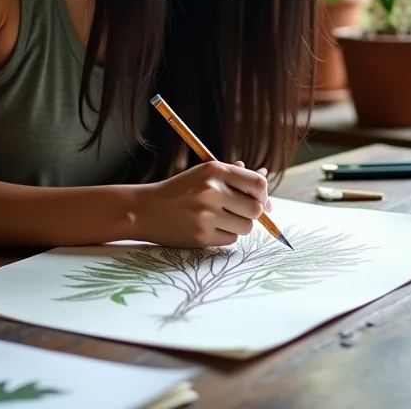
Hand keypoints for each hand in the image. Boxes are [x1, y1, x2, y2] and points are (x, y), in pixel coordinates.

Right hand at [135, 160, 268, 247]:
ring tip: (222, 218)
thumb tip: (264, 177)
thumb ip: (233, 174)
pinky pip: (231, 239)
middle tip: (238, 210)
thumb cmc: (179, 190)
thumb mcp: (203, 173)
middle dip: (252, 211)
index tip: (259, 198)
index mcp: (214, 170)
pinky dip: (225, 235)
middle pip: (255, 208)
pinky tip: (210, 227)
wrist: (146, 209)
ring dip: (239, 224)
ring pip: (246, 226)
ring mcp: (207, 215)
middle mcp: (212, 190)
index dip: (263, 193)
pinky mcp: (202, 236)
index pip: (258, 183)